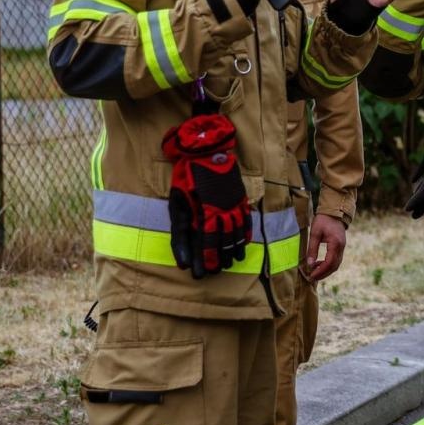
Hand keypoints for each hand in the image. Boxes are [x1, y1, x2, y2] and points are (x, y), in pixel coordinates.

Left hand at [162, 114, 250, 279]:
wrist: (206, 150)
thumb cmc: (187, 177)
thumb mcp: (177, 205)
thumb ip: (180, 234)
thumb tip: (182, 261)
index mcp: (206, 214)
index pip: (206, 245)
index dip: (203, 261)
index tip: (199, 274)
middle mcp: (224, 212)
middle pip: (224, 243)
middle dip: (219, 260)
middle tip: (215, 271)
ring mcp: (235, 205)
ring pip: (237, 235)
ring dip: (233, 251)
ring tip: (229, 263)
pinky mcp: (240, 198)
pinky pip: (246, 221)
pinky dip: (245, 235)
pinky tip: (243, 244)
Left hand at [303, 214, 346, 281]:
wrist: (334, 212)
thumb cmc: (323, 220)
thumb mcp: (315, 233)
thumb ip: (312, 249)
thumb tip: (309, 264)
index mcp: (335, 244)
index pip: (329, 262)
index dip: (320, 271)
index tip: (311, 275)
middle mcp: (341, 247)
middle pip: (334, 266)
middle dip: (323, 274)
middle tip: (312, 278)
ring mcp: (342, 247)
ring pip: (336, 264)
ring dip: (326, 270)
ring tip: (314, 272)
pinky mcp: (340, 247)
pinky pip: (336, 260)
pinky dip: (328, 265)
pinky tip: (319, 264)